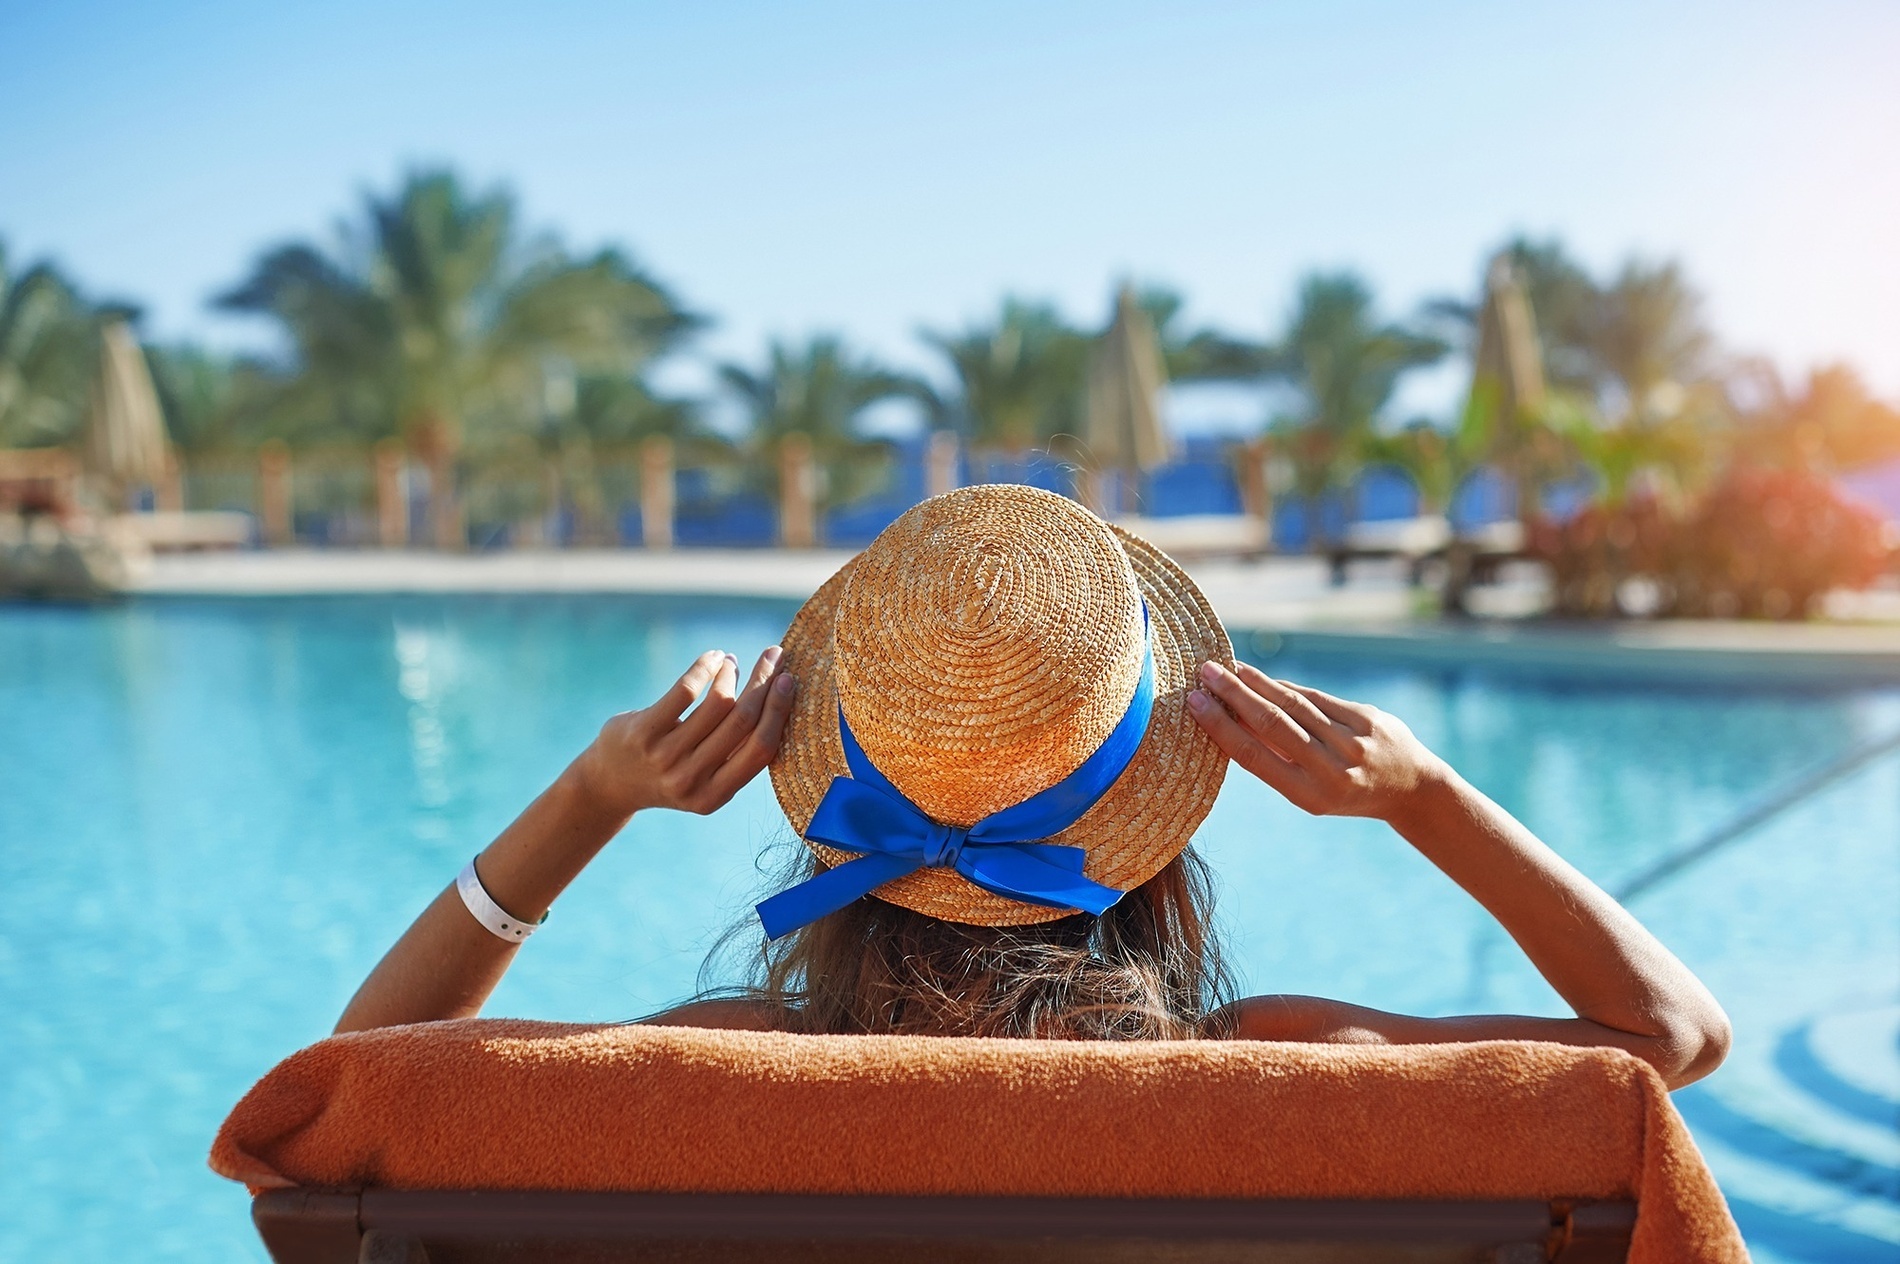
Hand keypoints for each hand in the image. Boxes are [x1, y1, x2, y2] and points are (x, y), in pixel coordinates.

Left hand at [574, 647, 796, 816]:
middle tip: (775, 655)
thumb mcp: (705, 780)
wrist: (609, 784)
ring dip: (731, 673)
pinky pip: (686, 690)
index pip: (761, 748)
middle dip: (764, 681)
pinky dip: (705, 667)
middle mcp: (691, 779)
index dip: (779, 710)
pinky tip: (713, 658)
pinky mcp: (643, 732)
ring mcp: (665, 756)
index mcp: (715, 796)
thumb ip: (735, 756)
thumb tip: (777, 700)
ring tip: (731, 662)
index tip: (789, 679)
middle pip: (742, 720)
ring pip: (717, 703)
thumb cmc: (669, 774)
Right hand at [1187, 660, 1445, 820]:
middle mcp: (1331, 769)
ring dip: (1256, 683)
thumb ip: (1275, 757)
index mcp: (1309, 795)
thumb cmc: (1345, 791)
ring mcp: (1352, 742)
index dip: (1221, 727)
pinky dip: (1286, 686)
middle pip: (1272, 724)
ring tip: (1228, 667)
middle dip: (1234, 695)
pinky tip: (1262, 677)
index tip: (1194, 702)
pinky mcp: (1367, 718)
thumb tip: (1228, 719)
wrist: (1410, 787)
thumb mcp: (1309, 790)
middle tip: (1205, 673)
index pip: (1255, 756)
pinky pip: (1316, 698)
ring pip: (1294, 705)